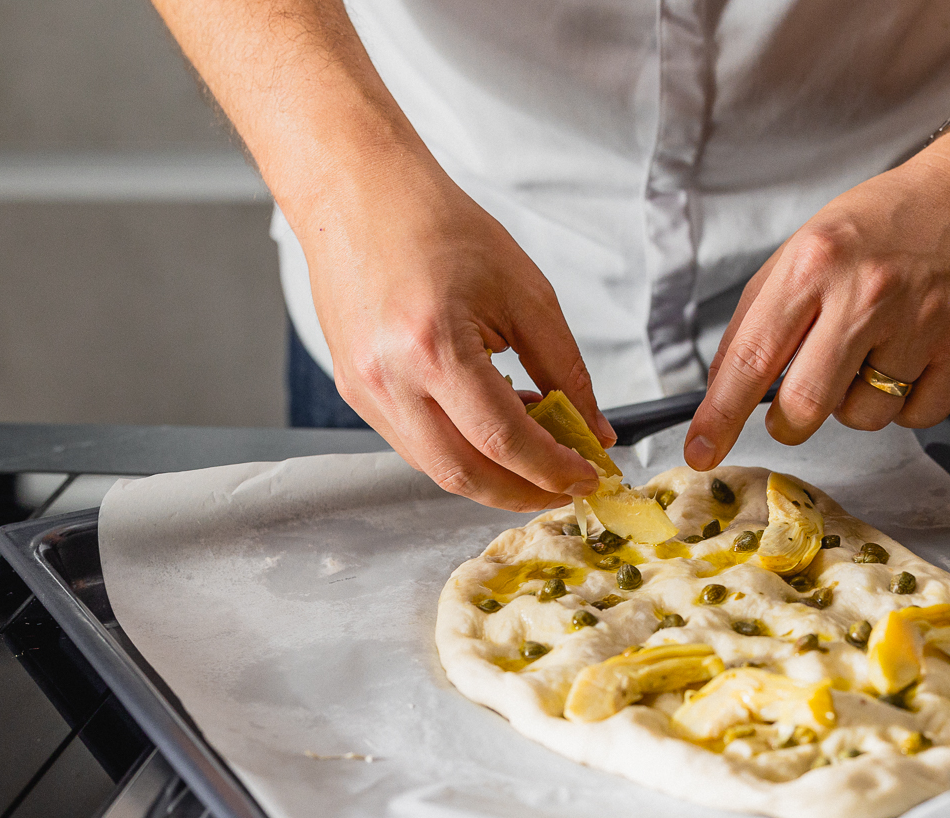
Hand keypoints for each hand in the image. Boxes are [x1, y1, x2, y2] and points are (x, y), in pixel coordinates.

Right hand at [295, 155, 614, 510]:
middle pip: (464, 474)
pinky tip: (490, 430)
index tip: (586, 476)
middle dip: (522, 492)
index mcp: (434, 348)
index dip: (551, 469)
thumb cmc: (437, 226)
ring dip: (491, 477)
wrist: (359, 194)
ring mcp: (365, 391)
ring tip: (533, 457)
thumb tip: (594, 430)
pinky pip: (413, 444)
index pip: (503, 441)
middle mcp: (390, 379)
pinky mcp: (355, 391)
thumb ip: (565, 368)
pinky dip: (458, 450)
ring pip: (435, 468)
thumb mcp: (525, 292)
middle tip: (563, 486)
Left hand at [683, 134, 949, 469]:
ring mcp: (921, 322)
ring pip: (865, 417)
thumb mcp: (800, 251)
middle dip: (790, 422)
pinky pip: (917, 417)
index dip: (720, 417)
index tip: (700, 452)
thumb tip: (721, 391)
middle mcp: (866, 293)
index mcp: (813, 265)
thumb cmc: (877, 229)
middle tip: (796, 405)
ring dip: (856, 404)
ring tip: (871, 355)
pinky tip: (910, 359)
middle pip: (807, 406)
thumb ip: (755, 322)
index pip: (751, 359)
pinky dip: (905, 404)